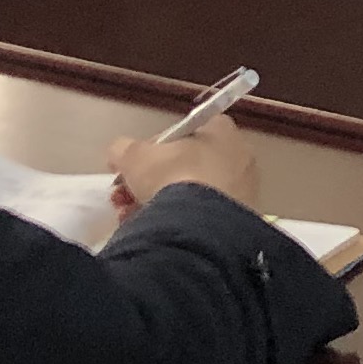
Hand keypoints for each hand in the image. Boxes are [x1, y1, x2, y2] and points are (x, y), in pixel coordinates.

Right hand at [110, 118, 259, 215]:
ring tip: (129, 218)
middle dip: (149, 184)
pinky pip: (203, 218)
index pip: (181, 135)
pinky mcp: (240, 220)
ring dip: (157, 206)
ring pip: (191, 195)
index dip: (151, 152)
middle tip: (124, 198)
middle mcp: (238, 155)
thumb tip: (119, 155)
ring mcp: (243, 190)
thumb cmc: (171, 176)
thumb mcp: (134, 156)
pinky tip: (153, 233)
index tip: (131, 169)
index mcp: (220, 130)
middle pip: (184, 168)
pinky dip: (179, 224)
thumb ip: (123, 150)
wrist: (201, 225)